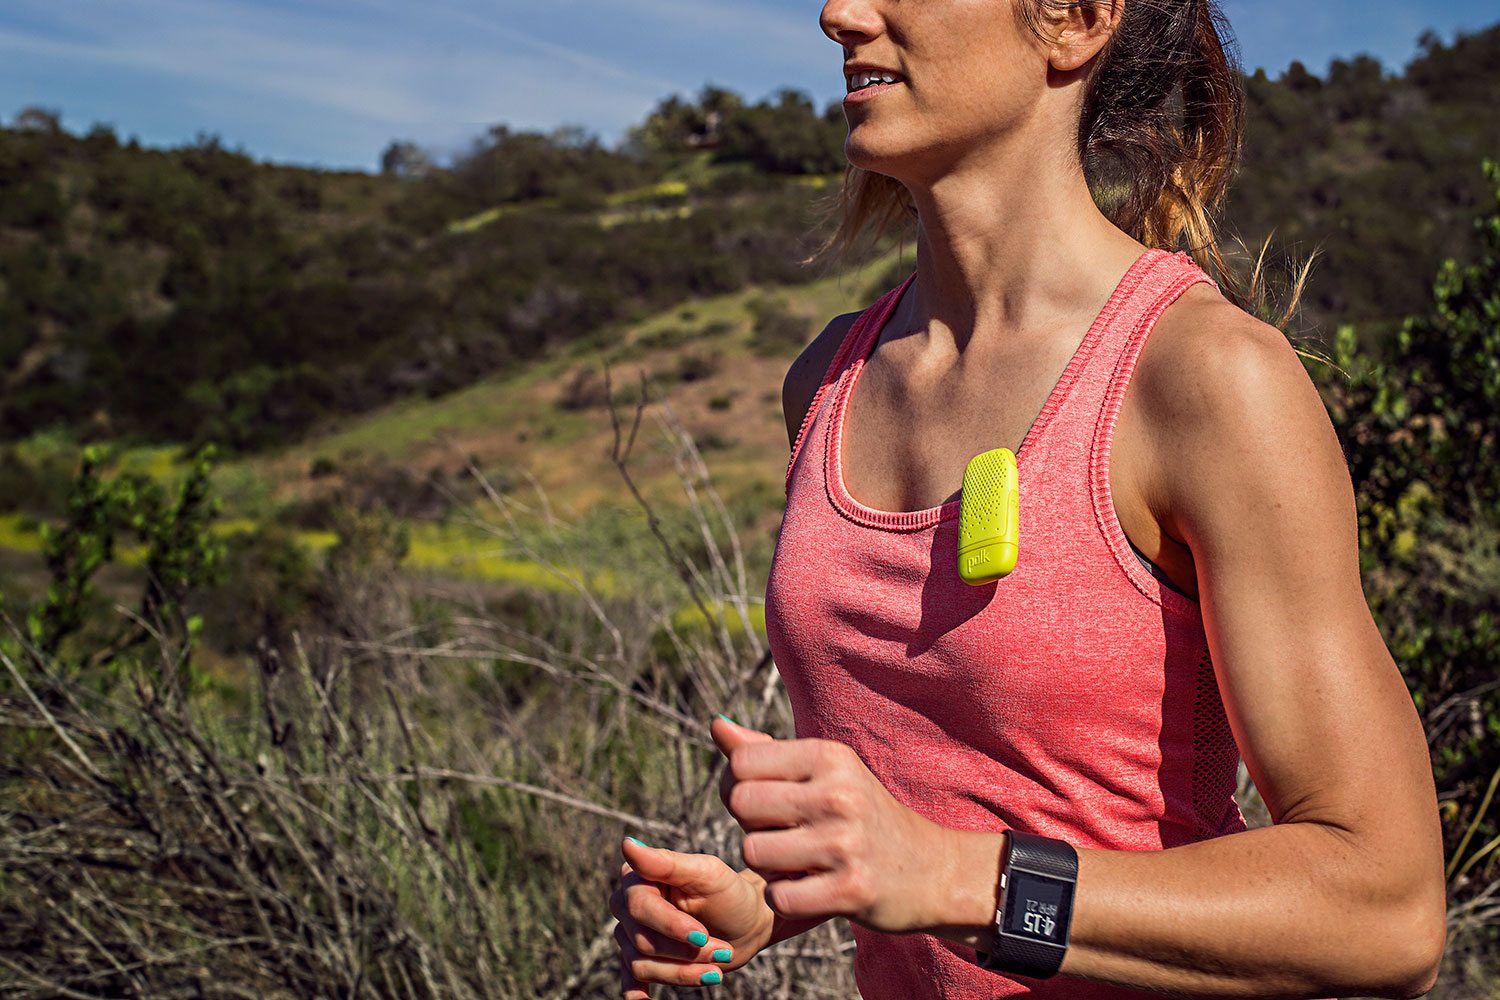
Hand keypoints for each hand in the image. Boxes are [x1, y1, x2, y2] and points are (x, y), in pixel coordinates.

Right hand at [610, 838, 775, 998]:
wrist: (748, 923)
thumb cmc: (730, 893)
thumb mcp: (707, 874)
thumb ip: (666, 862)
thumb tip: (626, 844)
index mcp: (639, 877)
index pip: (640, 907)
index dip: (670, 925)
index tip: (702, 935)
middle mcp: (628, 905)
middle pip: (642, 940)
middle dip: (685, 951)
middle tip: (721, 951)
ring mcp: (633, 935)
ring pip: (643, 965)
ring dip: (683, 972)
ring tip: (716, 967)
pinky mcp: (643, 960)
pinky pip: (630, 981)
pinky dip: (636, 994)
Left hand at [713, 715, 952, 933]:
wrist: (935, 870)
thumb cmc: (866, 815)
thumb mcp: (827, 772)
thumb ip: (768, 752)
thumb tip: (716, 725)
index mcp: (830, 756)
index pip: (741, 762)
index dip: (736, 785)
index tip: (763, 803)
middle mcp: (838, 793)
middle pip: (740, 803)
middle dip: (749, 824)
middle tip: (780, 834)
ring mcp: (846, 843)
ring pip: (753, 851)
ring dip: (766, 865)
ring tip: (796, 862)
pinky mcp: (851, 890)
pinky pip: (779, 898)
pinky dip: (785, 900)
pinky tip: (810, 890)